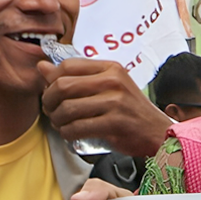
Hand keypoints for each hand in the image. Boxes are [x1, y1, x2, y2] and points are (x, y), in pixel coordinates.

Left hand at [40, 59, 173, 156]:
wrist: (158, 132)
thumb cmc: (130, 110)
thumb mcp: (107, 87)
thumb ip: (76, 77)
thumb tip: (42, 66)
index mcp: (111, 68)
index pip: (68, 65)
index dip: (51, 80)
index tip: (51, 92)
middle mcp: (113, 82)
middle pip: (62, 86)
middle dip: (49, 101)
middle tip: (51, 111)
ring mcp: (115, 102)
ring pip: (66, 109)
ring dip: (57, 120)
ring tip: (61, 124)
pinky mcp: (114, 123)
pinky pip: (76, 128)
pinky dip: (67, 133)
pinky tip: (70, 134)